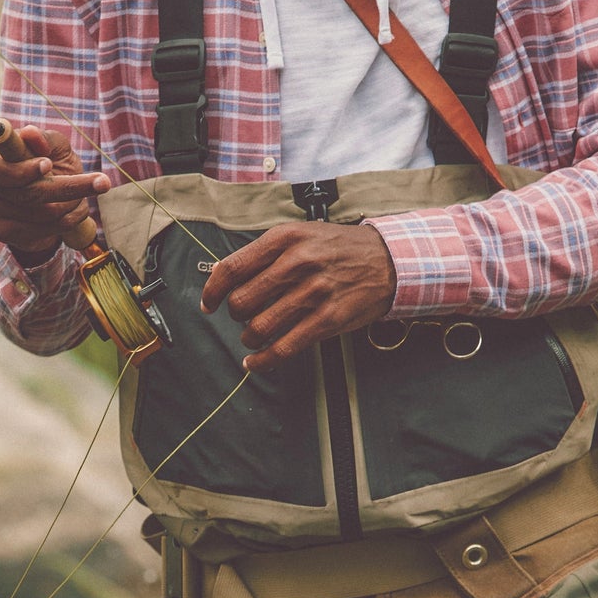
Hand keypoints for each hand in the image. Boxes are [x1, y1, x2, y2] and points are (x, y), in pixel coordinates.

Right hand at [0, 125, 109, 264]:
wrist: (43, 194)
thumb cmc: (46, 159)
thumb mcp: (51, 145)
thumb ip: (44, 138)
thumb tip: (31, 134)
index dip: (23, 169)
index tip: (49, 165)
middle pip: (25, 193)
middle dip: (68, 188)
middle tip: (101, 182)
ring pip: (40, 213)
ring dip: (72, 204)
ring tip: (87, 194)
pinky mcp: (3, 232)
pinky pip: (44, 229)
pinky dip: (68, 220)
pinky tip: (77, 209)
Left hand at [200, 223, 397, 373]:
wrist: (388, 260)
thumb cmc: (339, 248)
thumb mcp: (301, 235)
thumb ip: (264, 253)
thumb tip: (222, 275)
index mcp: (285, 239)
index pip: (232, 268)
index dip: (213, 290)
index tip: (209, 303)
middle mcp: (298, 263)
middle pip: (242, 300)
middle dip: (235, 315)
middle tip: (242, 317)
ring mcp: (314, 292)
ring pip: (260, 327)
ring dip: (249, 338)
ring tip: (253, 336)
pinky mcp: (328, 319)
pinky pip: (285, 347)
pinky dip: (264, 360)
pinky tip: (256, 362)